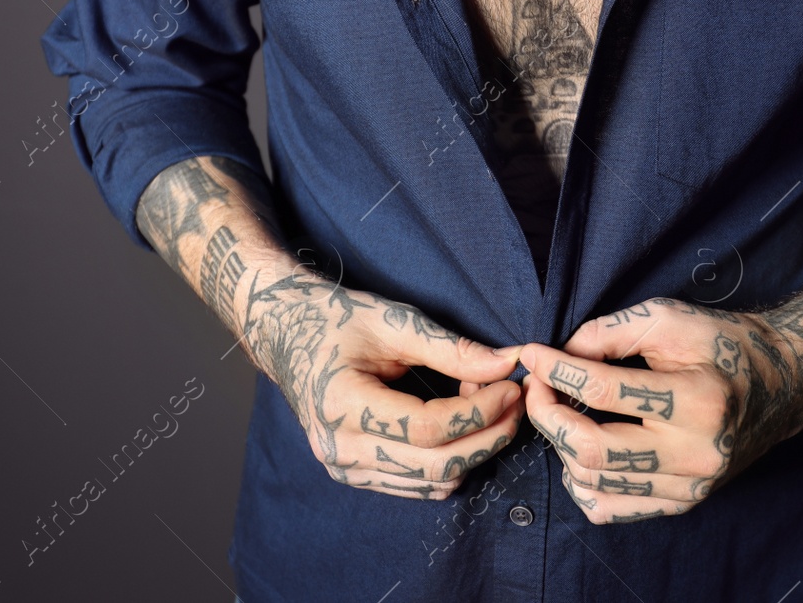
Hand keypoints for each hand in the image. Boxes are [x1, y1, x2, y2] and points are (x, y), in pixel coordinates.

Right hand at [240, 267, 524, 499]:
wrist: (286, 333)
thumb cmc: (336, 319)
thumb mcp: (392, 322)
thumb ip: (450, 349)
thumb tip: (506, 364)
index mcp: (341, 404)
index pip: (427, 429)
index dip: (479, 412)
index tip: (511, 385)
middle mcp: (339, 448)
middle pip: (436, 466)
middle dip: (488, 436)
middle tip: (516, 401)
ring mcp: (344, 468)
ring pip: (432, 483)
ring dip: (473, 449)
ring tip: (487, 404)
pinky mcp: (355, 474)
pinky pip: (418, 485)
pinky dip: (451, 460)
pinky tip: (460, 423)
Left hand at [518, 297, 802, 523]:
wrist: (781, 384)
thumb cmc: (725, 344)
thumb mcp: (671, 319)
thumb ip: (610, 332)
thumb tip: (558, 355)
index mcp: (698, 400)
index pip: (603, 390)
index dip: (555, 369)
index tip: (531, 354)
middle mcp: (696, 453)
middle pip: (591, 449)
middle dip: (546, 414)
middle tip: (535, 385)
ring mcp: (690, 485)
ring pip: (594, 481)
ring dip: (560, 444)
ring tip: (560, 410)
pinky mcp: (683, 502)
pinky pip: (611, 507)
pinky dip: (582, 480)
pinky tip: (581, 449)